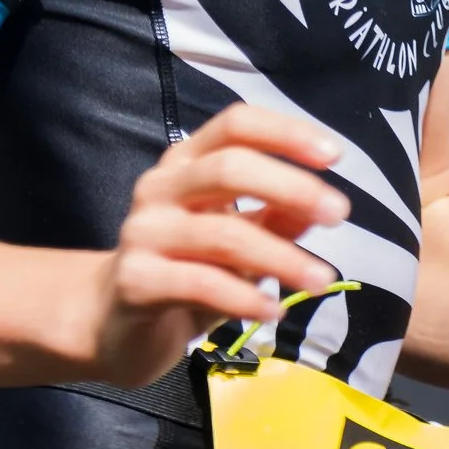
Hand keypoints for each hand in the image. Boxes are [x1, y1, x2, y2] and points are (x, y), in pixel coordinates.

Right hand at [85, 104, 348, 388]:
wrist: (110, 323)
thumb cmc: (181, 270)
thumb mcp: (234, 240)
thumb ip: (273, 219)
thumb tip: (318, 206)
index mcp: (186, 163)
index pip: (235, 125)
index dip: (286, 132)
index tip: (335, 155)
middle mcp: (160, 188)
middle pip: (229, 168)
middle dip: (291, 187)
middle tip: (339, 214)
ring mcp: (143, 233)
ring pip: (221, 234)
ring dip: (281, 257)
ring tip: (321, 280)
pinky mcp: (135, 281)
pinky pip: (199, 284)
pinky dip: (243, 298)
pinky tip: (272, 310)